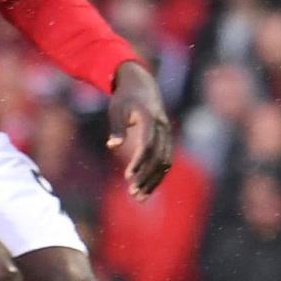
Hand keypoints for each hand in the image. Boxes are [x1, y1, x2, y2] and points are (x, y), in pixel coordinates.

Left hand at [106, 60, 174, 197]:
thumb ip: (117, 127)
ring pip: (165, 161)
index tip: (127, 176)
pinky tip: (147, 187)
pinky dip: (158, 174)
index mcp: (150, 119)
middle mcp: (162, 127)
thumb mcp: (116, 109)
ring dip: (154, 180)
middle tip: (133, 194)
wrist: (142, 84)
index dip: (139, 162)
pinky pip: (165, 159)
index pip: (148, 145)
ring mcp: (167, 133)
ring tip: (139, 197)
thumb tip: (112, 146)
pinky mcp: (166, 138)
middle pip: (158, 157)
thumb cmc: (125, 98)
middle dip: (147, 177)